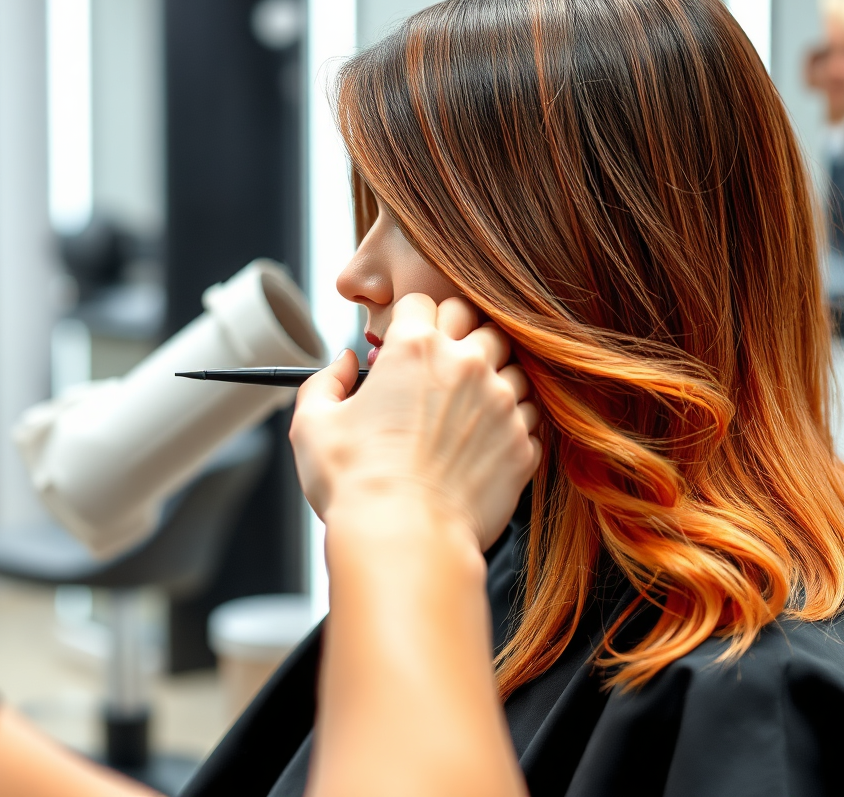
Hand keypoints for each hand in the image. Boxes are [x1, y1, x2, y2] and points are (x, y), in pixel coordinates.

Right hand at [290, 295, 541, 549]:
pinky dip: (512, 416)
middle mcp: (465, 364)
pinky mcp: (522, 442)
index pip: (422, 302)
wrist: (406, 541)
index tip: (403, 343)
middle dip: (455, 332)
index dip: (409, 320)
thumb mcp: (313, 424)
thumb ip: (325, 381)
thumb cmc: (355, 485)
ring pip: (511, 360)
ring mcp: (501, 402)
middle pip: (474, 318)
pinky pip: (529, 411)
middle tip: (438, 363)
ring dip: (490, 372)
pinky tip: (487, 435)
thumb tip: (343, 363)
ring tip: (466, 401)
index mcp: (414, 349)